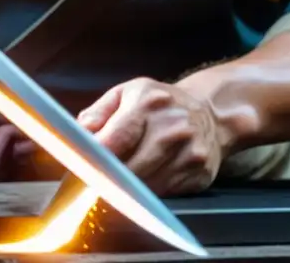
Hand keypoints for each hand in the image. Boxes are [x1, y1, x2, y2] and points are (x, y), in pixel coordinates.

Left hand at [76, 77, 223, 195]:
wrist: (210, 112)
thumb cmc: (158, 104)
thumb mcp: (126, 94)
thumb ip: (98, 113)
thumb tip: (79, 135)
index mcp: (147, 102)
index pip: (113, 142)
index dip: (93, 162)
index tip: (79, 173)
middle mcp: (172, 127)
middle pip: (129, 170)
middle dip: (107, 181)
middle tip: (91, 186)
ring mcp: (189, 151)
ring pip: (146, 187)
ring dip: (126, 192)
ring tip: (115, 186)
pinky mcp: (200, 173)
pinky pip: (164, 194)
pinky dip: (149, 195)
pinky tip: (143, 185)